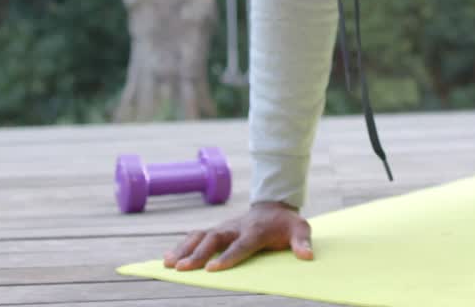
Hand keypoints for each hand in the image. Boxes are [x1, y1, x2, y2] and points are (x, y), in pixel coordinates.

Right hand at [163, 200, 313, 271]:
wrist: (274, 206)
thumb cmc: (287, 224)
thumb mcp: (301, 229)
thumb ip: (302, 242)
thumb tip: (307, 257)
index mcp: (255, 230)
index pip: (240, 245)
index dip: (227, 257)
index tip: (212, 269)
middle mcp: (235, 227)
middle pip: (213, 239)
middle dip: (197, 254)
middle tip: (181, 269)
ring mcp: (224, 227)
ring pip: (200, 236)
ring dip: (183, 249)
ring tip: (167, 264)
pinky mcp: (217, 230)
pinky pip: (197, 236)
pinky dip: (182, 245)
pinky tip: (167, 257)